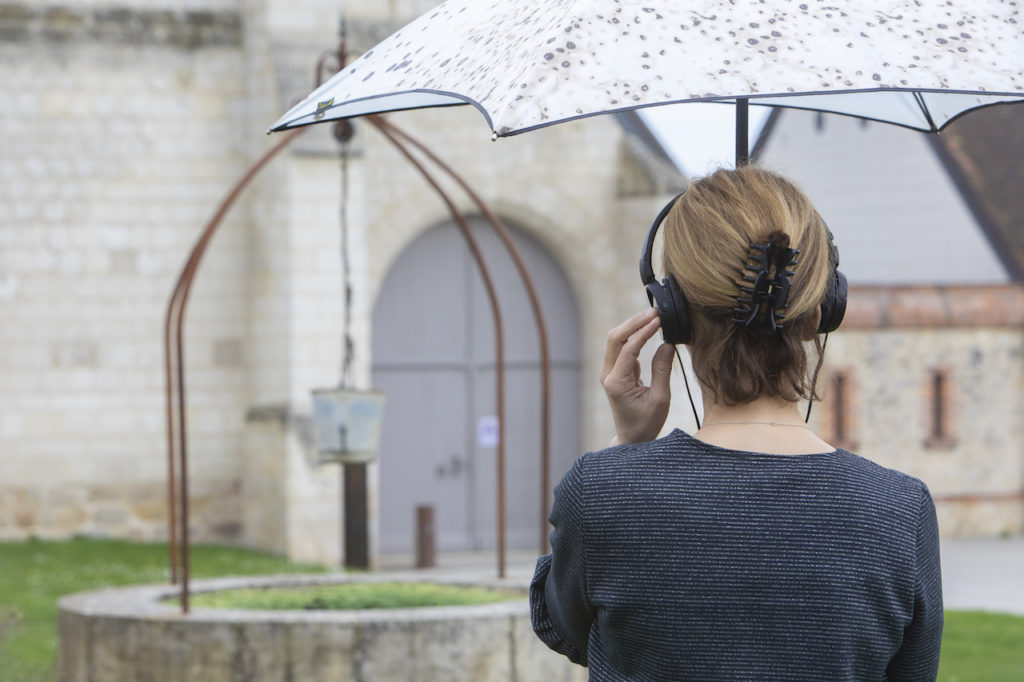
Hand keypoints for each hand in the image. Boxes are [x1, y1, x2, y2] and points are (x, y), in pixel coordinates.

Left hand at [600, 308, 674, 444]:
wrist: (632, 439)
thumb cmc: (646, 423)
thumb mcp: (660, 398)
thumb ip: (662, 369)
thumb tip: (667, 343)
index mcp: (617, 383)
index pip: (628, 349)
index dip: (643, 332)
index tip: (659, 320)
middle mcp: (608, 375)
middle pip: (614, 339)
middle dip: (633, 322)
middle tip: (654, 312)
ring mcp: (609, 372)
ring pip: (616, 341)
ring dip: (632, 326)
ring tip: (653, 316)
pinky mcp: (616, 371)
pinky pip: (622, 348)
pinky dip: (634, 336)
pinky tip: (649, 328)